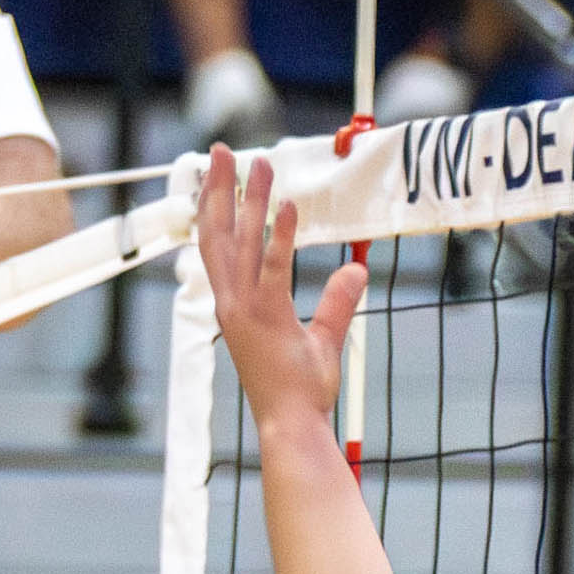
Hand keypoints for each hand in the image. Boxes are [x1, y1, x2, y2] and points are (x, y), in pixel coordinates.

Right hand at [193, 146, 364, 436]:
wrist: (291, 423)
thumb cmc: (300, 389)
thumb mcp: (322, 338)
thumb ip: (337, 302)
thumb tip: (356, 271)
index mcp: (234, 304)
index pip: (218, 246)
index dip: (216, 208)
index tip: (221, 175)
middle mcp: (232, 302)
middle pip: (220, 234)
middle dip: (222, 190)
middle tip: (225, 150)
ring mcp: (246, 309)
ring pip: (243, 243)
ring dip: (250, 201)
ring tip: (259, 164)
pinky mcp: (268, 318)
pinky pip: (275, 269)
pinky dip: (281, 236)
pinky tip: (289, 206)